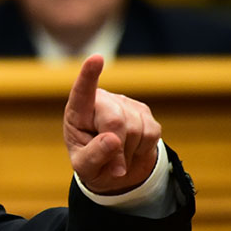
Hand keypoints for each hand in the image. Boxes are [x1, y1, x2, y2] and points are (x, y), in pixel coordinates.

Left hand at [63, 55, 160, 194]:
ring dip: (129, 151)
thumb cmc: (92, 165)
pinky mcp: (144, 112)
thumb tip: (112, 139)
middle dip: (117, 148)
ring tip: (120, 157)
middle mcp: (101, 102)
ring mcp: (124, 104)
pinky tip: (133, 150)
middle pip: (115, 121)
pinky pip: (152, 132)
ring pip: (136, 128)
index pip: (82, 92)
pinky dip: (143, 149)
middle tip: (114, 168)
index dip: (89, 76)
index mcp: (78, 112)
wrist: (116, 172)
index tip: (96, 59)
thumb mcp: (84, 167)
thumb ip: (93, 155)